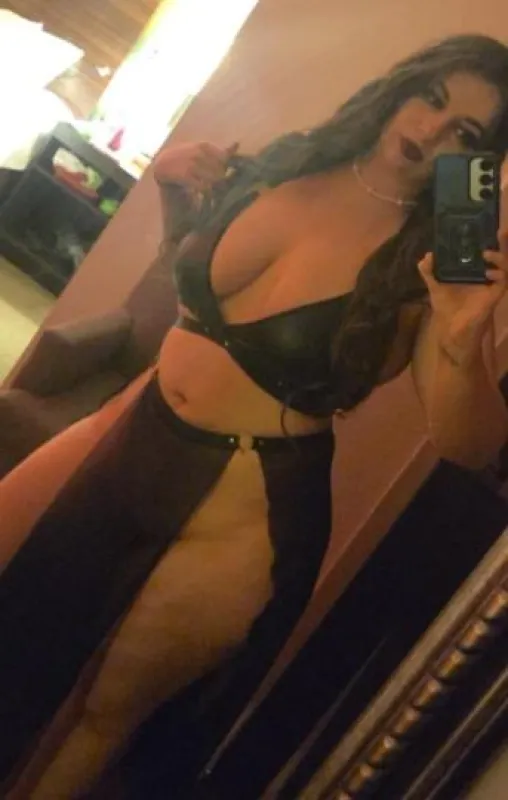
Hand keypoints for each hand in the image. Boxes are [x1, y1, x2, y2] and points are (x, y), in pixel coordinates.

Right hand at [153, 141, 238, 192]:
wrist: (162, 165)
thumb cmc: (186, 159)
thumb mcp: (202, 152)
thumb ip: (220, 151)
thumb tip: (237, 143)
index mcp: (204, 146)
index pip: (224, 160)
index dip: (224, 170)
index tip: (221, 175)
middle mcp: (198, 152)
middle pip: (220, 171)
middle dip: (220, 181)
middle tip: (217, 187)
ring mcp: (191, 164)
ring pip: (214, 180)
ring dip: (214, 188)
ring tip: (211, 191)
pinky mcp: (185, 175)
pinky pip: (204, 187)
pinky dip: (206, 192)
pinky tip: (203, 193)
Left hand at [418, 232, 507, 356]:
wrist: (450, 328)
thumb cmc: (446, 306)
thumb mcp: (435, 285)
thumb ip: (429, 271)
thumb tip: (427, 255)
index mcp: (473, 270)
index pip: (483, 250)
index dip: (488, 238)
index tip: (488, 225)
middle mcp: (484, 274)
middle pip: (498, 254)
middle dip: (502, 242)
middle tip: (501, 230)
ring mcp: (491, 284)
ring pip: (505, 266)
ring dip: (500, 257)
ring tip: (487, 253)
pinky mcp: (494, 295)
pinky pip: (503, 282)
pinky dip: (498, 275)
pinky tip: (489, 273)